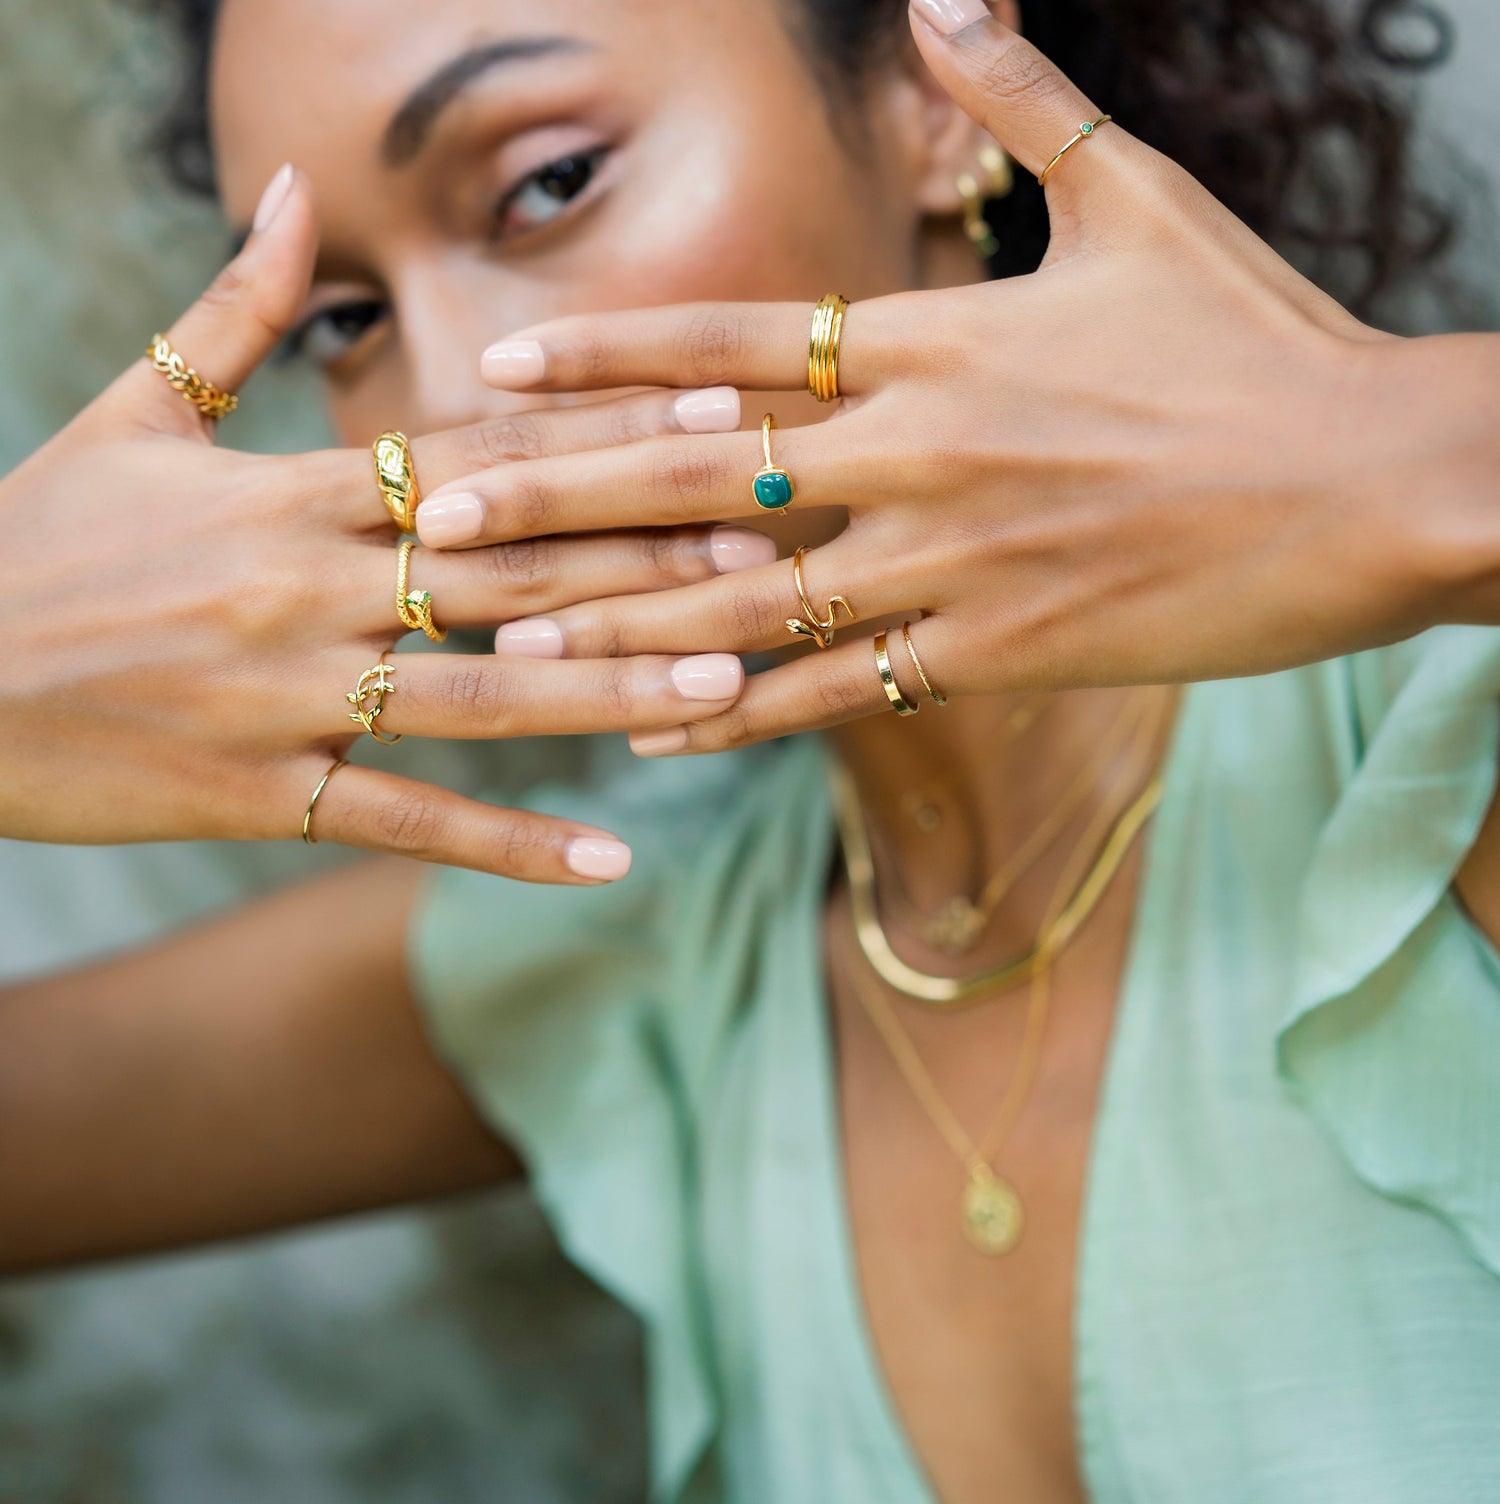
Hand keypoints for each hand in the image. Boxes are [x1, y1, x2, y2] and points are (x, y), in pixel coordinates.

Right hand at [5, 167, 762, 875]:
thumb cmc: (36, 542)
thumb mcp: (133, 410)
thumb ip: (232, 310)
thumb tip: (290, 189)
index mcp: (289, 491)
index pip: (480, 454)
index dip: (604, 434)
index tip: (713, 415)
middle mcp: (307, 588)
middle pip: (510, 568)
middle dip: (646, 557)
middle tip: (768, 551)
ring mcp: (289, 699)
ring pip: (483, 697)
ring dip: (613, 693)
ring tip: (727, 689)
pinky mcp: (265, 795)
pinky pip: (408, 821)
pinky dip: (510, 843)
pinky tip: (609, 859)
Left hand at [412, 4, 1496, 755]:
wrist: (1375, 484)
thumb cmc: (1261, 342)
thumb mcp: (1146, 196)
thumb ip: (1029, 104)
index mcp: (940, 339)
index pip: (735, 341)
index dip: (606, 349)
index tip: (494, 358)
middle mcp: (921, 453)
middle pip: (702, 478)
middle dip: (557, 496)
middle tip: (431, 521)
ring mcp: (953, 564)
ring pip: (748, 601)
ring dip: (618, 622)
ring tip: (508, 638)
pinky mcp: (997, 653)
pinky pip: (839, 689)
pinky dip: (741, 710)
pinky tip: (656, 726)